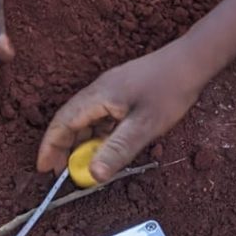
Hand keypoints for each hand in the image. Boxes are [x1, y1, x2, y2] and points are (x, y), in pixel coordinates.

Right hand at [37, 41, 207, 180]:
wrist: (192, 61)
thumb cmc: (170, 90)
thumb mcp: (144, 126)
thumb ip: (117, 150)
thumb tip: (93, 174)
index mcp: (99, 96)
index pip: (63, 122)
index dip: (50, 146)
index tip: (44, 169)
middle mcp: (100, 90)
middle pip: (70, 119)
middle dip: (63, 146)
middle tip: (61, 172)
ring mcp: (112, 89)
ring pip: (86, 118)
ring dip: (81, 140)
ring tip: (83, 164)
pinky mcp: (123, 91)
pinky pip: (102, 114)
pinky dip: (98, 133)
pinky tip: (106, 146)